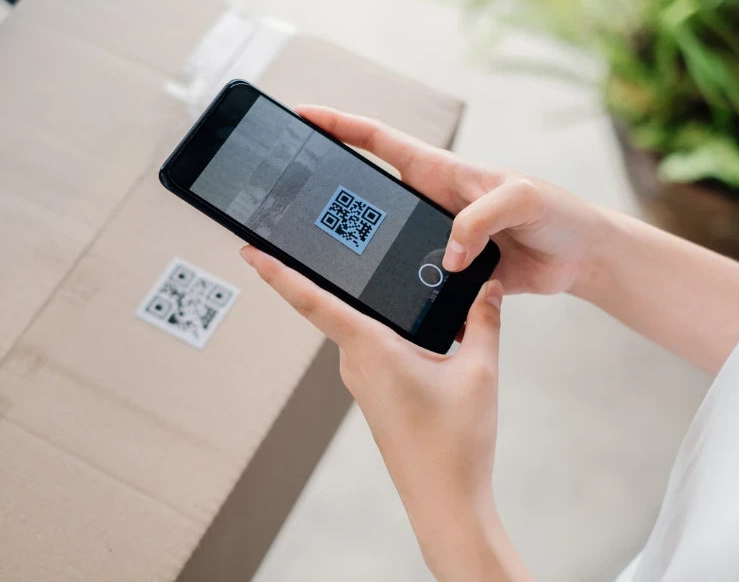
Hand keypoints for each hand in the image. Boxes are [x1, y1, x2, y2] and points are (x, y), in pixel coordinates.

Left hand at [240, 246, 531, 581]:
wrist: (446, 502)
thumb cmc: (455, 445)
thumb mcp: (479, 372)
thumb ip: (483, 321)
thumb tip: (488, 286)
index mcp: (371, 350)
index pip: (312, 301)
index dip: (278, 273)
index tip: (250, 251)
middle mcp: (356, 364)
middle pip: (334, 306)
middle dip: (330, 275)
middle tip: (331, 236)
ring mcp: (361, 381)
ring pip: (358, 328)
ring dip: (369, 305)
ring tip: (392, 273)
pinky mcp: (373, 394)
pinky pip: (371, 349)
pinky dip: (385, 329)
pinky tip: (413, 325)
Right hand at [296, 105, 607, 294]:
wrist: (580, 256)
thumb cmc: (559, 213)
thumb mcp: (523, 199)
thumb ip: (481, 218)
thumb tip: (447, 255)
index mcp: (443, 172)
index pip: (381, 141)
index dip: (341, 126)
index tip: (306, 117)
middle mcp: (433, 202)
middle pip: (372, 192)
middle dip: (335, 191)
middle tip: (298, 196)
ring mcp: (439, 238)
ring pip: (389, 241)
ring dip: (364, 248)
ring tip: (329, 257)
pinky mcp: (450, 272)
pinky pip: (416, 280)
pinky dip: (400, 289)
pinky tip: (384, 302)